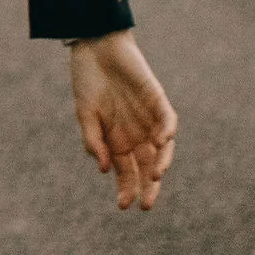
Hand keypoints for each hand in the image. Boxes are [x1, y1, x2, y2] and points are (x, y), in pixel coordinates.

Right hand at [68, 31, 175, 209]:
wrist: (96, 48)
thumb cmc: (88, 81)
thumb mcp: (85, 116)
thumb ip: (95, 142)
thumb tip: (106, 170)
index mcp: (117, 141)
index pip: (127, 172)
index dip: (126, 189)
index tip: (123, 206)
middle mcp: (136, 134)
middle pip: (148, 166)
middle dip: (148, 186)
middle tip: (146, 205)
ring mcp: (149, 119)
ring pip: (162, 148)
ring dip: (161, 163)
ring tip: (155, 177)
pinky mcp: (158, 100)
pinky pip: (168, 120)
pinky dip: (168, 132)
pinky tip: (160, 141)